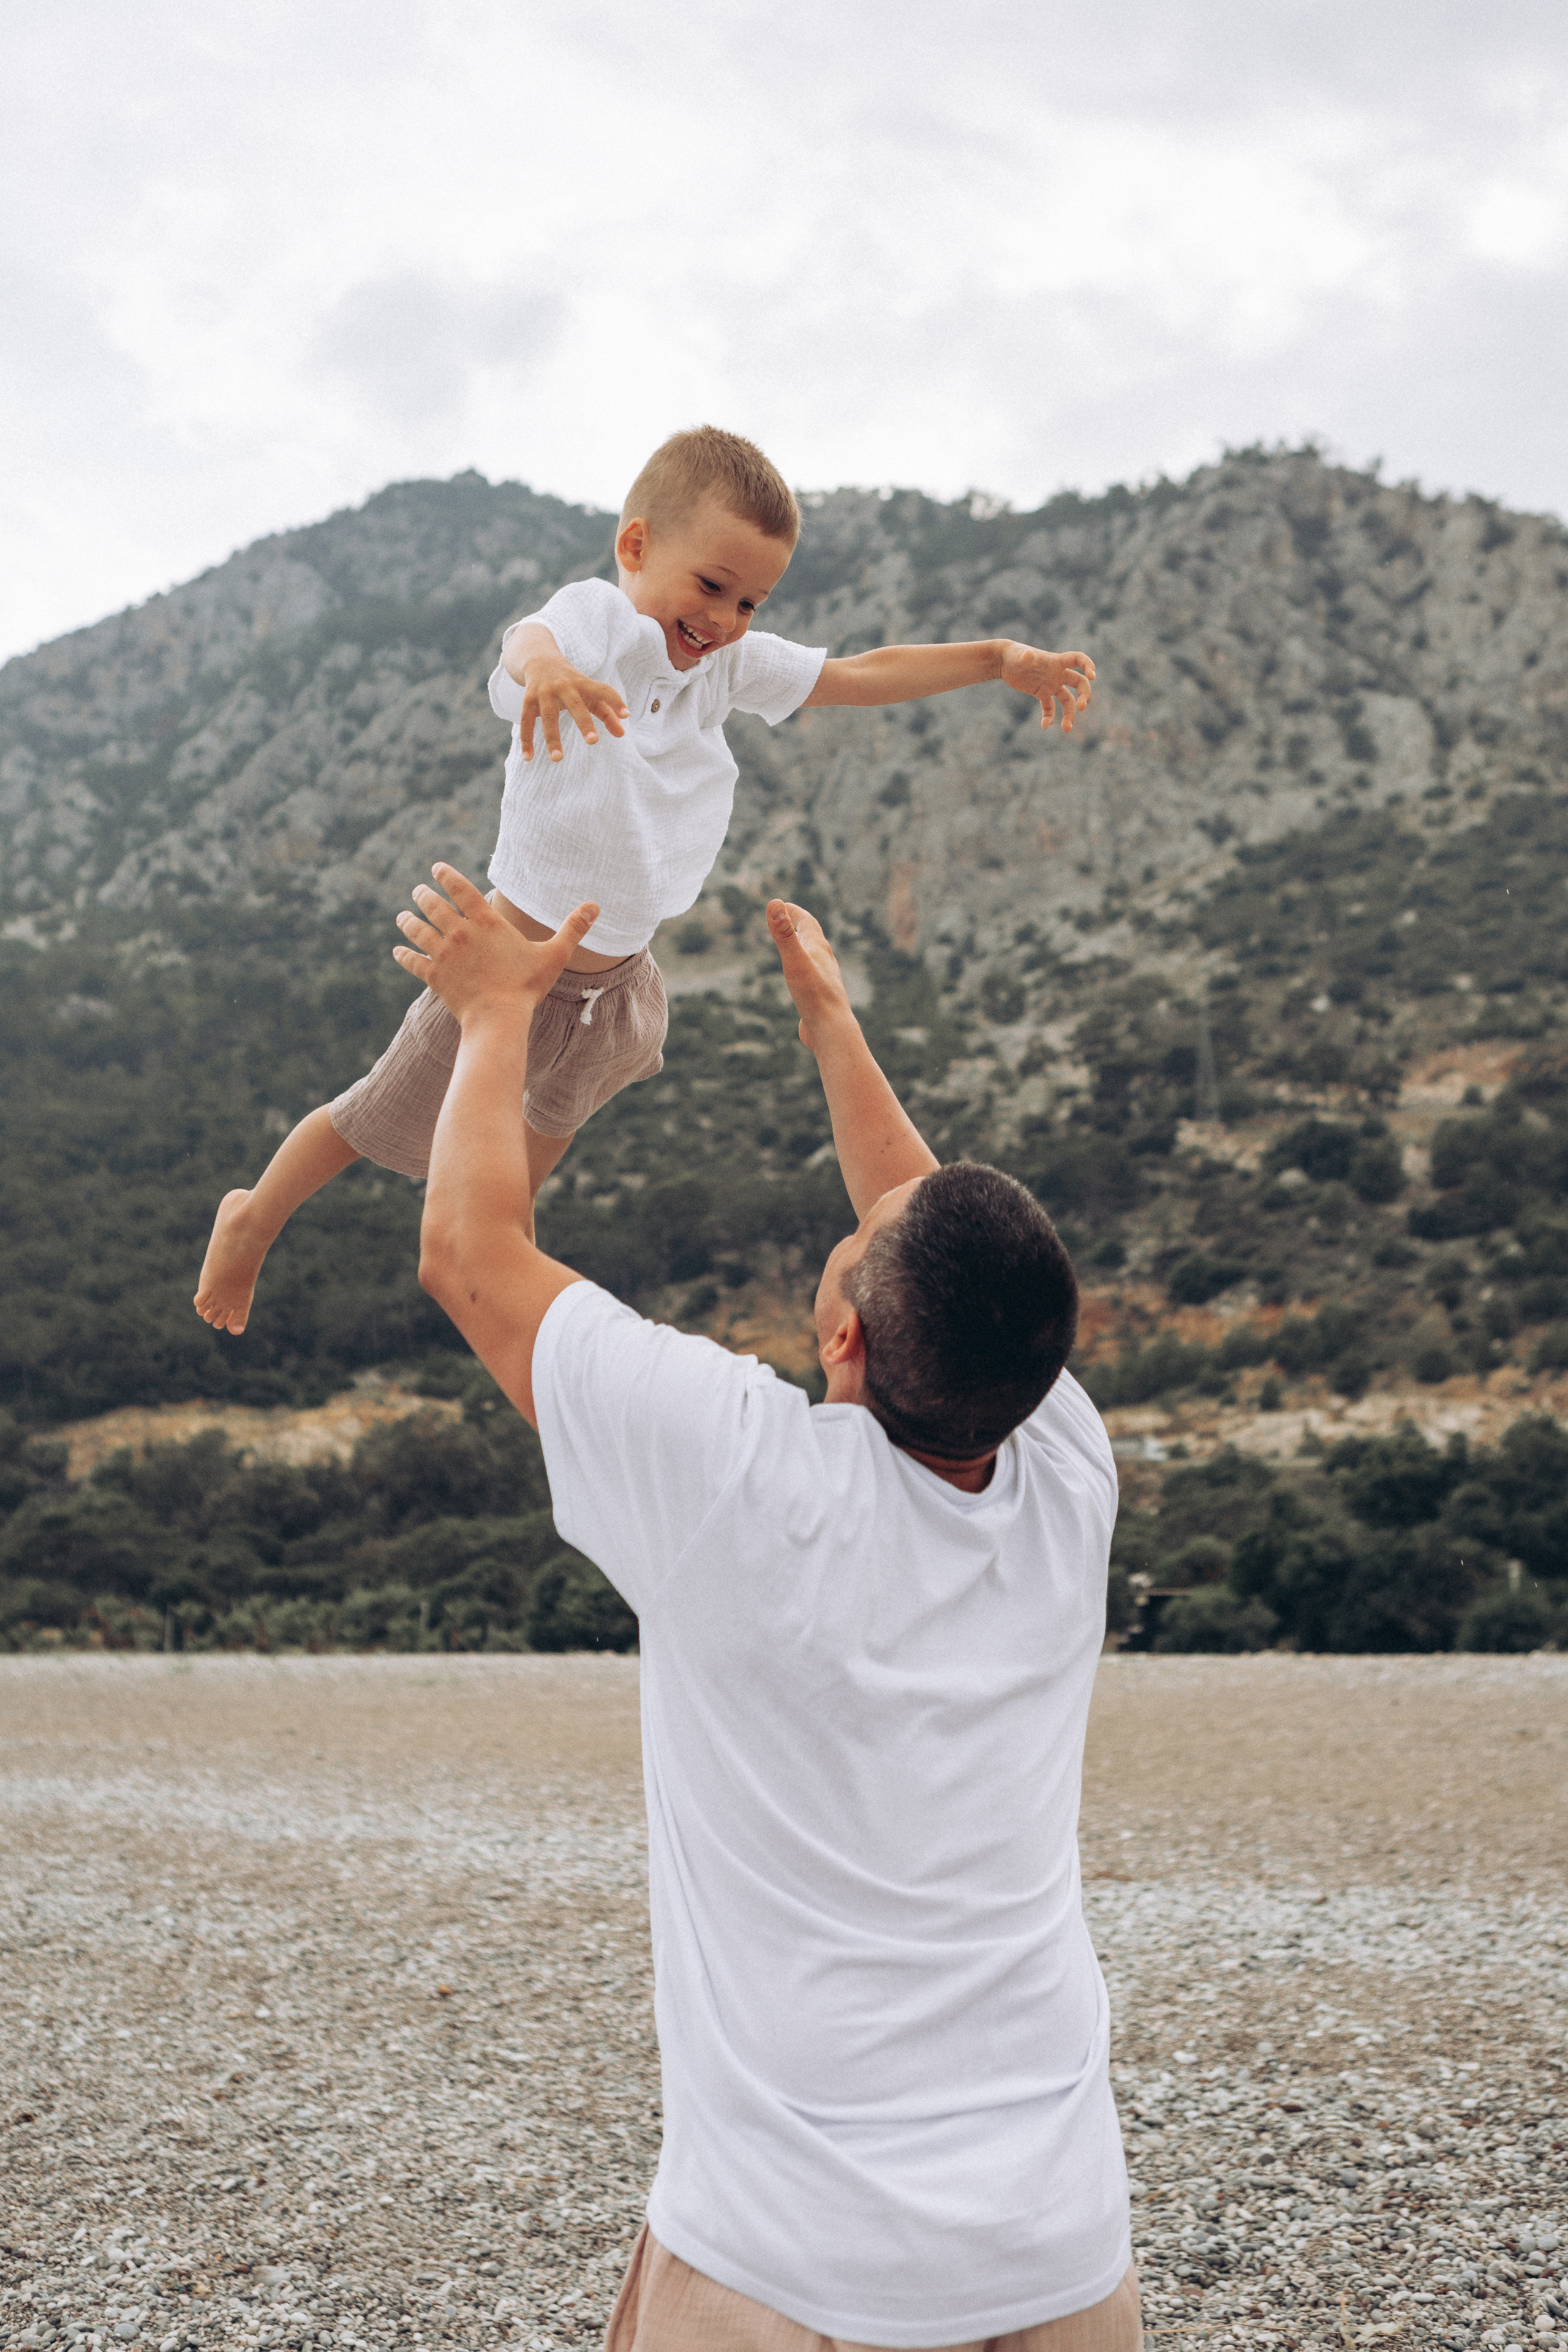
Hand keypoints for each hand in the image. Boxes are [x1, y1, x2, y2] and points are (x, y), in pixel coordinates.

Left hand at [394, 864, 598, 1021]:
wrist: (499, 1018)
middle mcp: (459, 932)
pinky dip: (403, 954)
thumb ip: (573, 928)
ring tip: (402, 916)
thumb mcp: (554, 955)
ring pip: (417, 929)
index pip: (460, 888)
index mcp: (485, 922)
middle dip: (423, 895)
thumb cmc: (527, 986)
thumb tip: (595, 905)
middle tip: (418, 890)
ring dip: (408, 920)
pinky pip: (412, 961)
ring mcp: (443, 953)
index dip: (446, 875)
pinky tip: (397, 950)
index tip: (435, 868)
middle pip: (433, 905)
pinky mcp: (433, 976)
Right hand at [518, 655, 627, 762]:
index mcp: (583, 684)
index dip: (615, 700)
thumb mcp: (589, 694)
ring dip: (552, 738)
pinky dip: (526, 739)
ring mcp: (544, 692)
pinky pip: (526, 721)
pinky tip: (529, 757)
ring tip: (558, 759)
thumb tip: (622, 735)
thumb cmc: (572, 683)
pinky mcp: (528, 699)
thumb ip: (607, 713)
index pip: (603, 690)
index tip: (626, 715)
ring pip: (548, 717)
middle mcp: (564, 686)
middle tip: (593, 741)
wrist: (540, 660)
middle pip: (575, 705)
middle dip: (584, 722)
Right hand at [766, 900, 854, 1054]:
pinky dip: (804, 970)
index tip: (782, 904)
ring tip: (795, 947)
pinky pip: (812, 978)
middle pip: (813, 938)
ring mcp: (824, 980)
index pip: (807, 923)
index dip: (794, 912)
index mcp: (819, 949)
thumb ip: (784, 933)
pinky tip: (801, 981)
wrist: (832, 1030)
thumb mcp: (794, 961)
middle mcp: (825, 962)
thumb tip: (774, 903)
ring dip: (804, 948)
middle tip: (787, 919)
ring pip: (814, 958)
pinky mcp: (821, 998)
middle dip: (799, 926)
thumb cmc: (814, 995)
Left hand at [999, 642, 1095, 733]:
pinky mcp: (1041, 693)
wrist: (1003, 661)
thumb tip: (1028, 655)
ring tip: (1066, 728)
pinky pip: (1050, 707)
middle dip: (1084, 695)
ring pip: (1067, 700)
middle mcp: (1057, 673)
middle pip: (1079, 683)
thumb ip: (1025, 656)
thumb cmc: (1012, 654)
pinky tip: (1044, 725)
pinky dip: (1049, 716)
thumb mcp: (1018, 656)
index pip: (1078, 659)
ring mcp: (1050, 684)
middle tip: (1082, 708)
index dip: (1088, 665)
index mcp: (1056, 661)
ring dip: (1069, 714)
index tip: (1092, 677)